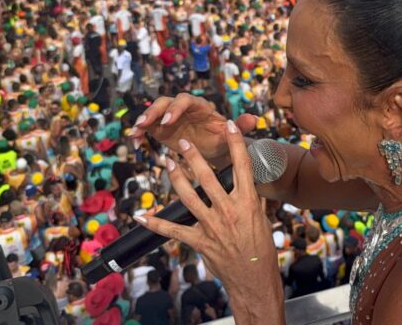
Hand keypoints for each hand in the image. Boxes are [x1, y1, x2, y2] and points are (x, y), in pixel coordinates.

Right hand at [130, 93, 258, 166]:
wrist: (215, 149)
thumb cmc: (224, 139)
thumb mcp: (231, 135)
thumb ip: (240, 127)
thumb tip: (254, 119)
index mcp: (201, 107)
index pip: (186, 101)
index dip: (176, 108)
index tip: (169, 121)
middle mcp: (183, 109)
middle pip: (165, 102)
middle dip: (155, 111)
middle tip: (146, 124)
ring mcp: (170, 118)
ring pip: (154, 113)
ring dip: (144, 120)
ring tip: (135, 132)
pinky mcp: (161, 129)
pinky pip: (148, 127)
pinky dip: (140, 133)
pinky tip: (135, 143)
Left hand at [136, 120, 283, 323]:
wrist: (254, 277)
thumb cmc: (261, 248)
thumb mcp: (261, 218)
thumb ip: (252, 198)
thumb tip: (250, 181)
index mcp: (246, 201)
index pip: (241, 165)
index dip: (235, 142)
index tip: (228, 125)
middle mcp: (228, 210)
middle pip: (207, 176)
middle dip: (193, 156)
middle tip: (182, 142)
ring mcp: (211, 225)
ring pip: (188, 196)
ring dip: (174, 178)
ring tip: (166, 163)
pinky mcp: (198, 241)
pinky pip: (172, 231)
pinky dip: (154, 223)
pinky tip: (141, 215)